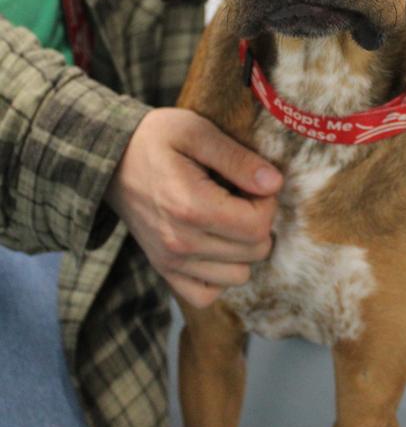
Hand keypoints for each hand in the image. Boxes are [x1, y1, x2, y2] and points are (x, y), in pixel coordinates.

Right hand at [105, 108, 282, 307]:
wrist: (110, 159)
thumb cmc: (155, 138)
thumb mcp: (196, 131)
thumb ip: (237, 158)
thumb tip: (274, 183)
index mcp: (191, 206)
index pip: (258, 225)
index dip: (267, 201)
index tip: (252, 182)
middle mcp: (180, 243)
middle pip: (254, 251)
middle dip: (259, 222)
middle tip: (241, 196)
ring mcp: (170, 262)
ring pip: (238, 276)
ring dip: (243, 249)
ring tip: (228, 218)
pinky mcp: (164, 271)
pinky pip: (207, 295)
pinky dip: (219, 275)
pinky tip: (216, 244)